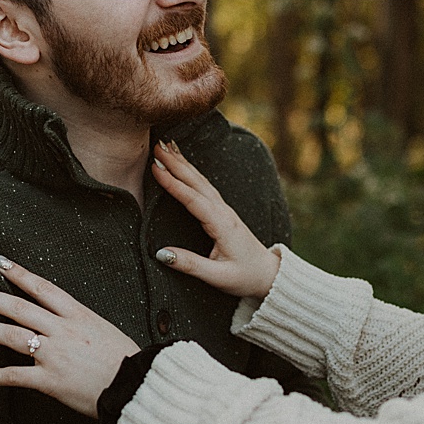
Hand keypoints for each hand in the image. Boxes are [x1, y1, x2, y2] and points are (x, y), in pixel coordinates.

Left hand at [0, 256, 139, 417]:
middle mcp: (63, 330)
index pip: (43, 288)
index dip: (20, 274)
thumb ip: (82, 325)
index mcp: (79, 315)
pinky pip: (14, 376)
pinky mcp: (50, 380)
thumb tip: (65, 322)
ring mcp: (54, 354)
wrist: (139, 387)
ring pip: (11, 336)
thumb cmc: (127, 361)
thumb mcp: (106, 331)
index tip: (0, 262)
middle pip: (19, 307)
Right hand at [149, 140, 282, 299]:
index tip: (156, 169)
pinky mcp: (223, 211)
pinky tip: (182, 164)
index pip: (194, 200)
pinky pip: (204, 186)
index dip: (174, 184)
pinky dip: (191, 172)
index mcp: (222, 225)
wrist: (267, 275)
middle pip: (198, 183)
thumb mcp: (217, 277)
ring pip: (201, 181)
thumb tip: (160, 253)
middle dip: (176, 163)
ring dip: (183, 163)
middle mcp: (224, 212)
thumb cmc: (244, 277)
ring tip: (165, 146)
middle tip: (156, 147)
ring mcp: (225, 210)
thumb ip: (189, 265)